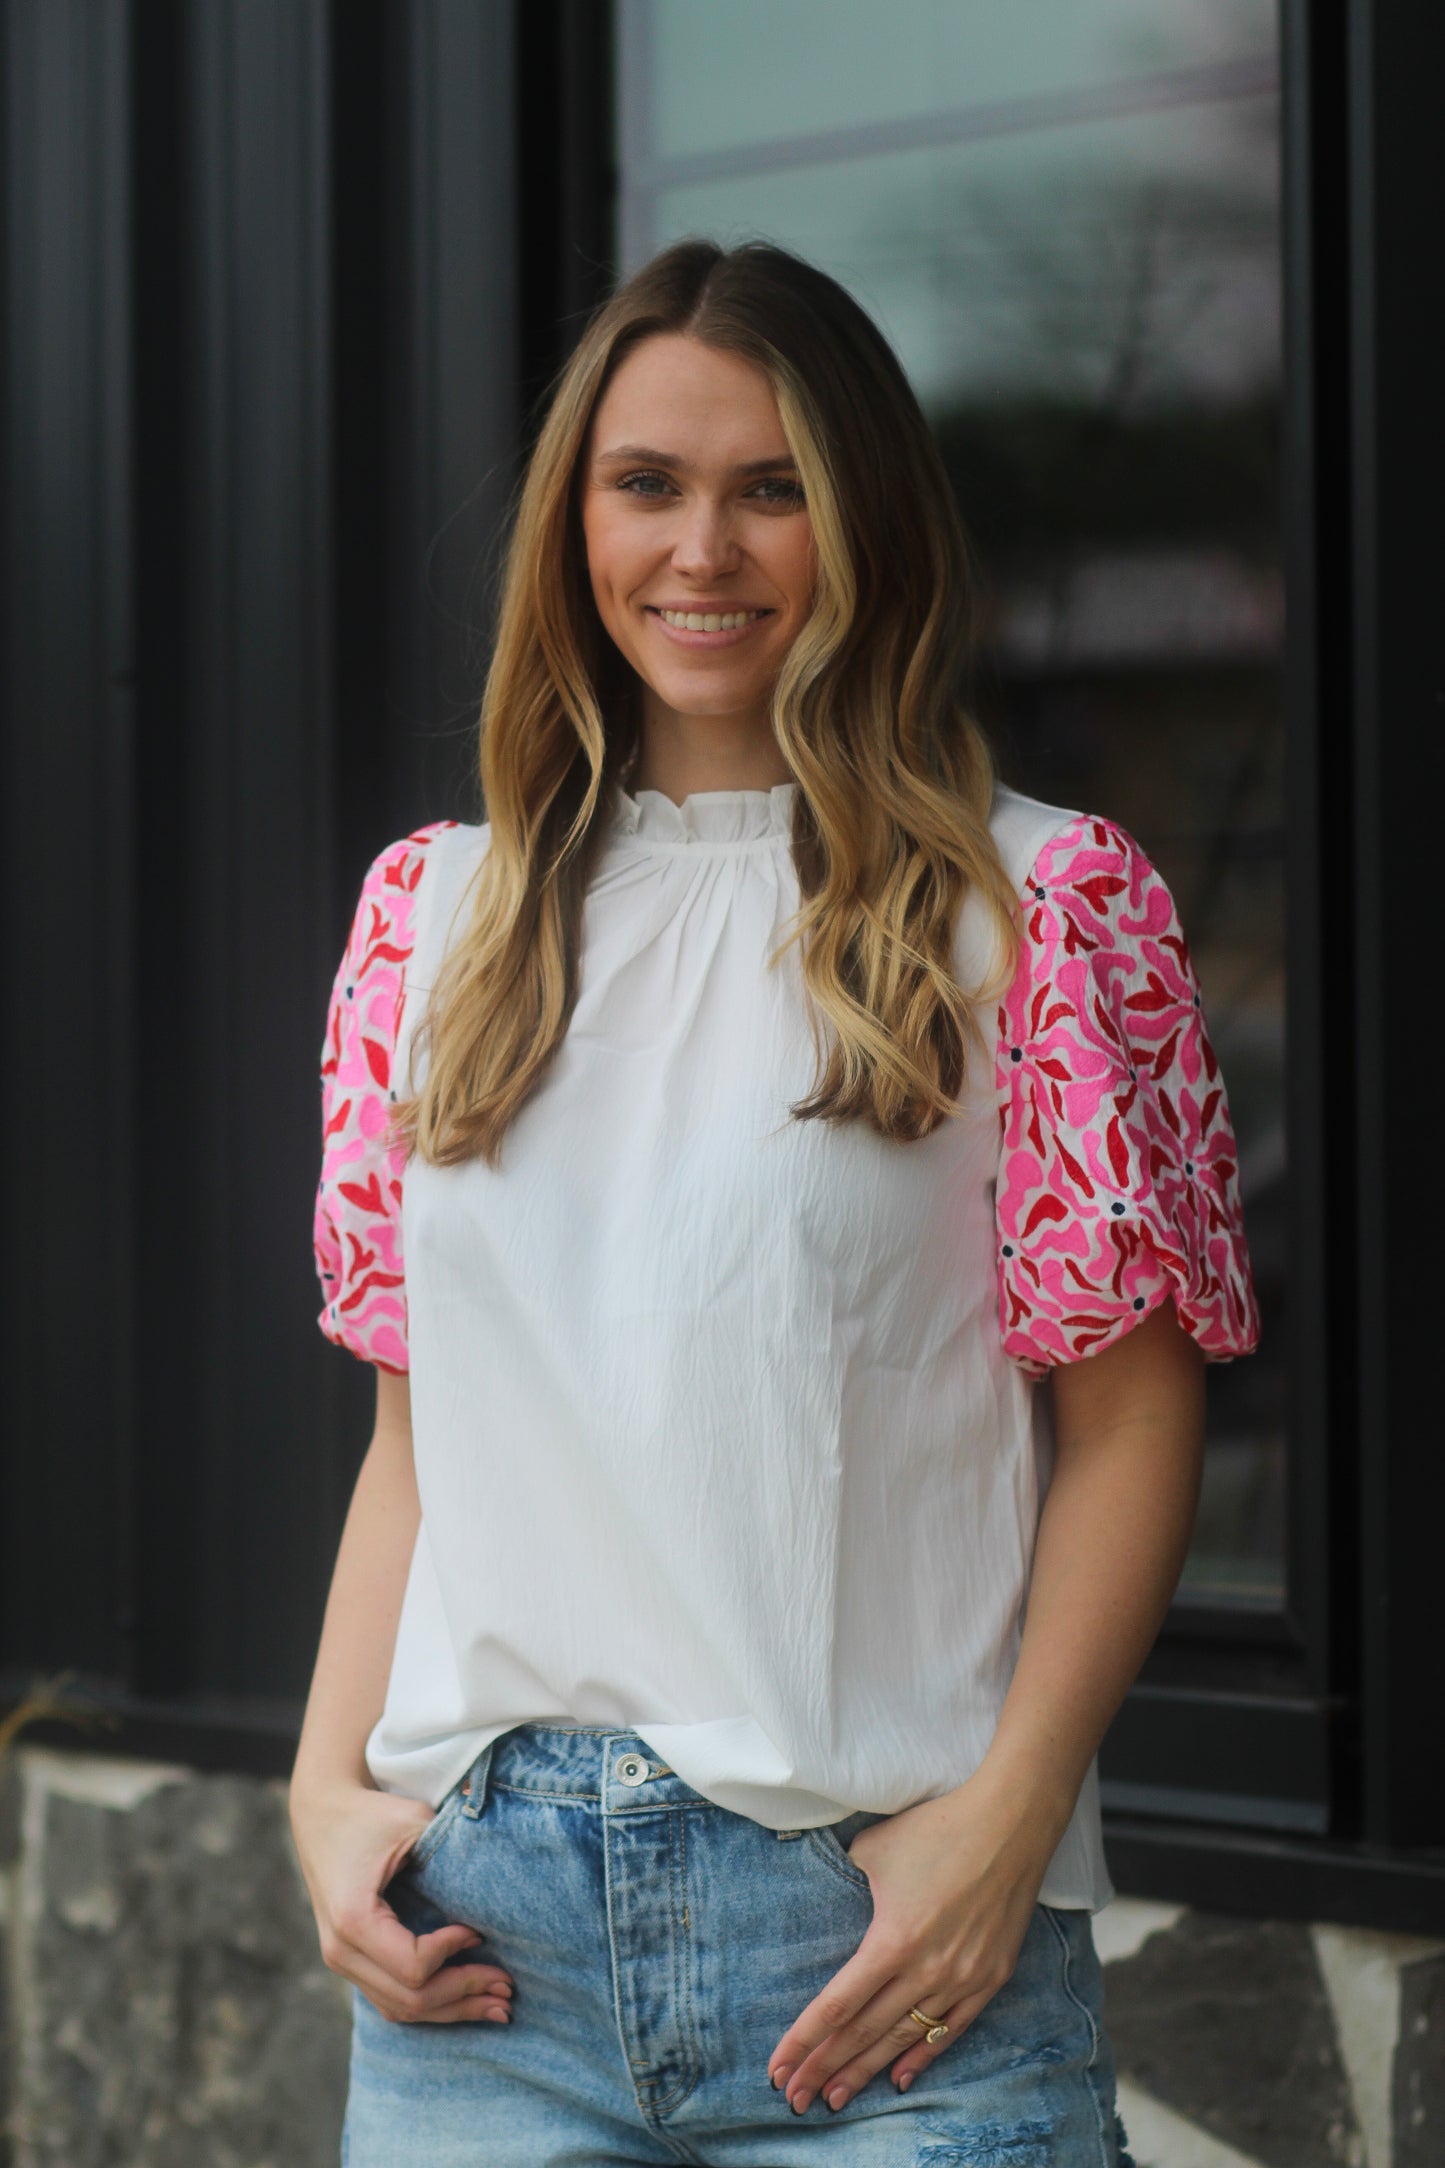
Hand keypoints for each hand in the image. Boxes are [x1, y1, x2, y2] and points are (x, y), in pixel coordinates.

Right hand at [289, 1778, 513, 2024]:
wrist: (323, 1813)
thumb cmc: (372, 1815)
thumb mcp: (412, 1822)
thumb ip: (452, 1850)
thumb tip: (502, 1881)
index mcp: (353, 1918)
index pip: (413, 1966)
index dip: (454, 1954)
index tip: (478, 1931)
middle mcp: (341, 1950)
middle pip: (410, 2000)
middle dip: (464, 1996)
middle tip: (508, 1991)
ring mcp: (341, 1961)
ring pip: (400, 2009)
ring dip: (451, 2009)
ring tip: (496, 2006)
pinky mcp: (350, 1961)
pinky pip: (390, 1998)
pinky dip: (430, 2002)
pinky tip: (464, 1999)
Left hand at [766, 1768, 1064, 2113]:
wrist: (1011, 1825)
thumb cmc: (937, 1829)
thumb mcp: (874, 1849)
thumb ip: (847, 1881)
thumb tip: (831, 1898)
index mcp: (893, 1939)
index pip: (837, 2004)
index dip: (804, 2040)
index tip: (778, 2068)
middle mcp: (926, 1970)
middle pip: (864, 2032)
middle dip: (825, 2068)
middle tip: (794, 2099)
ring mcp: (961, 1979)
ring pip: (903, 2039)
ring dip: (867, 2071)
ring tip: (836, 2099)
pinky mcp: (990, 1979)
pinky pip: (949, 2030)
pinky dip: (921, 2056)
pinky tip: (897, 2078)